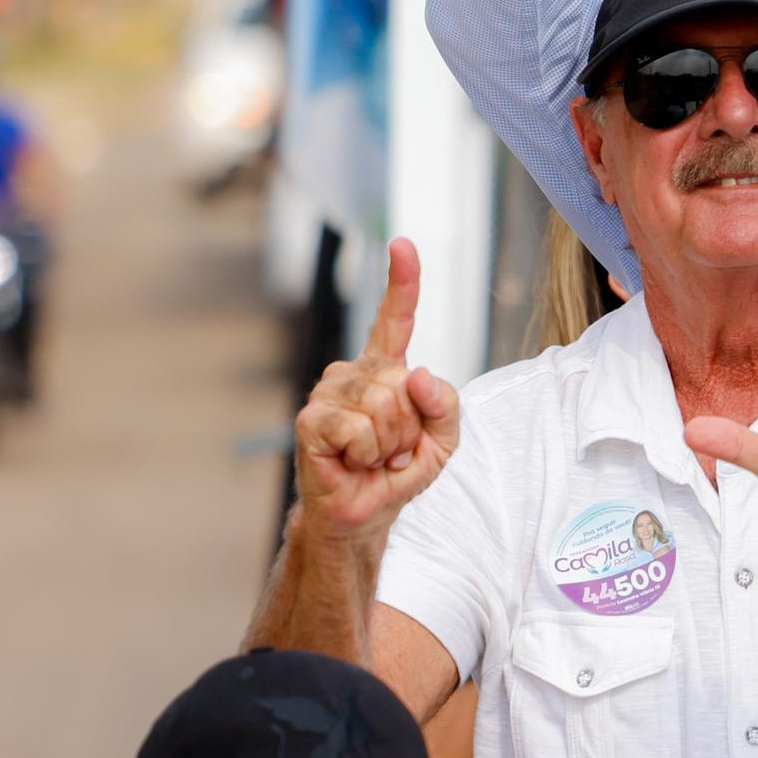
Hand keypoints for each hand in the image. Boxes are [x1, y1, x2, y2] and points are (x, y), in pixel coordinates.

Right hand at [294, 239, 458, 543]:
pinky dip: (368, 452)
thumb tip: (416, 373)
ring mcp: (328, 392)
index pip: (396, 318)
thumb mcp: (443, 440)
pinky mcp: (311, 419)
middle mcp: (353, 372)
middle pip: (404, 383)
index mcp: (385, 369)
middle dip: (412, 426)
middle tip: (393, 448)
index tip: (402, 243)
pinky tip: (352, 461)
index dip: (402, 281)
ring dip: (391, 443)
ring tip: (373, 456)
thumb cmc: (398, 472)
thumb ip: (446, 405)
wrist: (364, 513)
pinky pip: (360, 428)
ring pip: (385, 405)